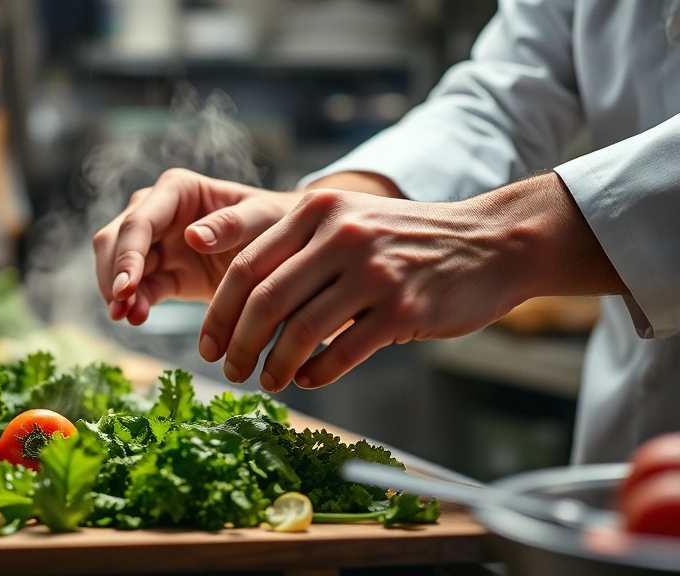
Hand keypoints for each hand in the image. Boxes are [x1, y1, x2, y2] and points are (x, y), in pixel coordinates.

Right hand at [93, 168, 300, 324]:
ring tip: (127, 317)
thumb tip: (192, 237)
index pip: (140, 220)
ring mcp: (156, 242)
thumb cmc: (276, 221)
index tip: (127, 285)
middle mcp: (157, 210)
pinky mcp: (163, 272)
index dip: (128, 253)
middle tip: (121, 306)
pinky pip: (139, 289)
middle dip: (113, 273)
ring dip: (117, 291)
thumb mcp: (262, 218)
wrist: (286, 249)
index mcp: (177, 189)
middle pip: (116, 239)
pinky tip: (135, 318)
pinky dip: (133, 303)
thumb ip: (232, 224)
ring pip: (117, 264)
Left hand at [199, 172, 621, 391]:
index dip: (219, 312)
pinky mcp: (403, 309)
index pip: (246, 266)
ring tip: (267, 382)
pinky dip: (317, 373)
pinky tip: (307, 380)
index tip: (208, 343)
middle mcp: (341, 235)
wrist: (490, 243)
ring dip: (275, 365)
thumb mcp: (350, 221)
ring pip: (301, 330)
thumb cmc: (409, 240)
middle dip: (239, 344)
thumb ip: (299, 250)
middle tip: (230, 370)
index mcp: (318, 211)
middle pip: (265, 301)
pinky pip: (344, 351)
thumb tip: (242, 306)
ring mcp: (374, 272)